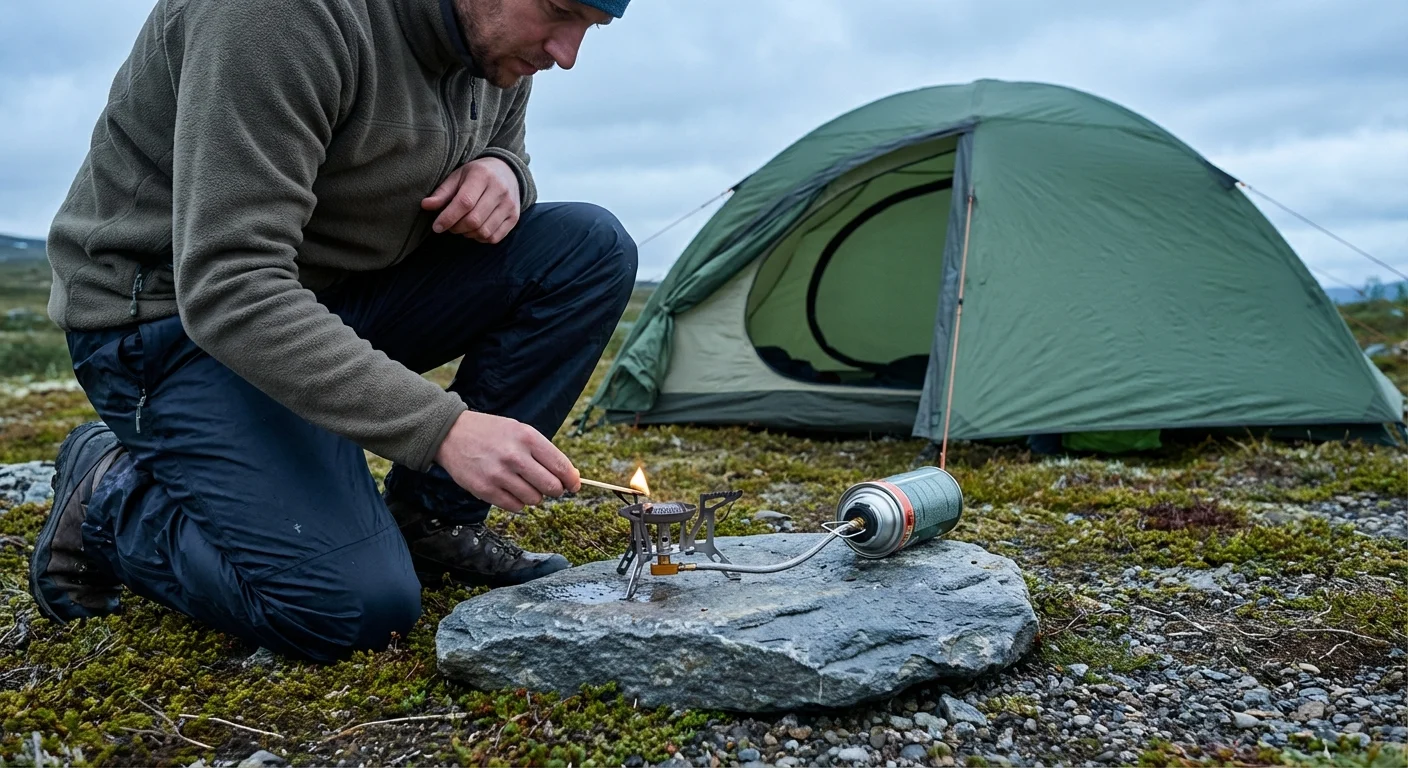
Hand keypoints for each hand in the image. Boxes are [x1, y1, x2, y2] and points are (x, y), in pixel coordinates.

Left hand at [422, 157, 520, 243]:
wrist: (507, 171)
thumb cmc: (477, 175)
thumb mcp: (458, 176)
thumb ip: (442, 192)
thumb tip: (425, 206)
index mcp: (482, 176)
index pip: (464, 202)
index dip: (448, 217)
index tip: (436, 227)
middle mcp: (499, 189)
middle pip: (474, 220)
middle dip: (456, 227)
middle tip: (449, 225)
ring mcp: (509, 204)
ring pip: (484, 231)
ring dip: (468, 234)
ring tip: (462, 226)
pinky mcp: (514, 216)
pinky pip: (494, 237)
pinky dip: (480, 238)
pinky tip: (475, 230)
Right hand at [434, 410, 579, 511]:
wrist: (451, 434)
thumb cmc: (491, 433)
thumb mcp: (520, 431)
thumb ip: (545, 453)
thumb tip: (572, 477)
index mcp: (527, 437)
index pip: (561, 466)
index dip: (572, 480)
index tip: (574, 485)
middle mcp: (514, 456)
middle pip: (551, 487)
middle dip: (555, 490)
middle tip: (548, 486)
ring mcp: (499, 475)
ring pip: (534, 500)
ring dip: (534, 496)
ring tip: (522, 483)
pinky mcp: (485, 490)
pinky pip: (515, 507)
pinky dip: (517, 502)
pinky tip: (509, 489)